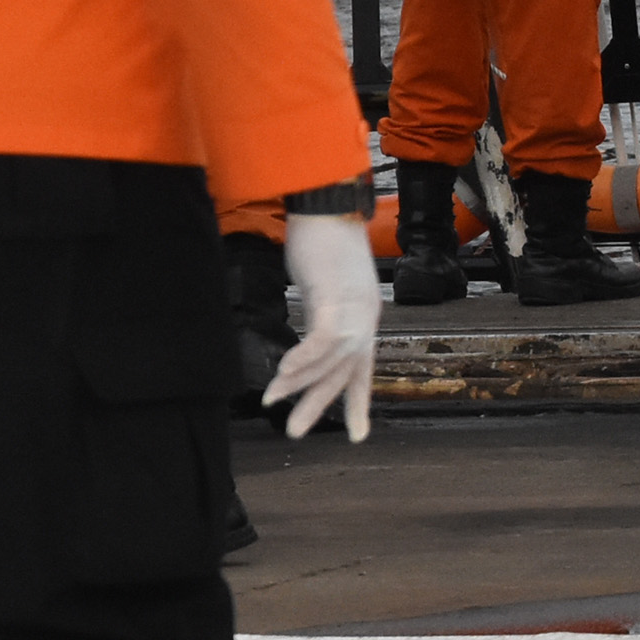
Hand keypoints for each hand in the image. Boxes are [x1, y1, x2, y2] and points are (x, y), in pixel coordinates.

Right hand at [266, 211, 380, 440]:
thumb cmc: (323, 239)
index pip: (363, 369)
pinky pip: (323, 337)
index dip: (358, 403)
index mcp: (364, 317)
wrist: (327, 203)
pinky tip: (283, 373)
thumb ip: (323, 309)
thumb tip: (312, 325)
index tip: (357, 435)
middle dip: (319, 404)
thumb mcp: (325, 284)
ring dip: (301, 383)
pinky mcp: (336, 294)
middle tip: (295, 432)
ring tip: (274, 400)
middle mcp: (364, 317)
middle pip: (345, 373)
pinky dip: (304, 357)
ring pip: (333, 360)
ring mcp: (353, 307)